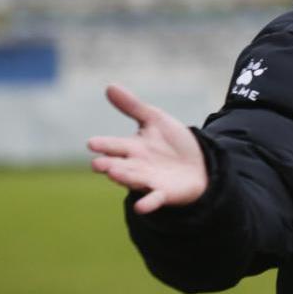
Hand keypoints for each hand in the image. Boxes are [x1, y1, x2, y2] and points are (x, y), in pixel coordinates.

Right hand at [88, 84, 207, 212]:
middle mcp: (136, 166)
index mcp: (131, 148)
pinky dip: (148, 203)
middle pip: (119, 165)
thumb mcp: (155, 119)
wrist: (201, 162)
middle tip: (97, 164)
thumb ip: (132, 106)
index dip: (103, 144)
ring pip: (133, 179)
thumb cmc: (173, 142)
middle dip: (108, 164)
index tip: (92, 143)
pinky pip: (153, 199)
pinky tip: (141, 207)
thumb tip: (109, 86)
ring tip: (113, 174)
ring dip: (124, 178)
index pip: (114, 146)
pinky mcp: (163, 193)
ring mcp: (148, 180)